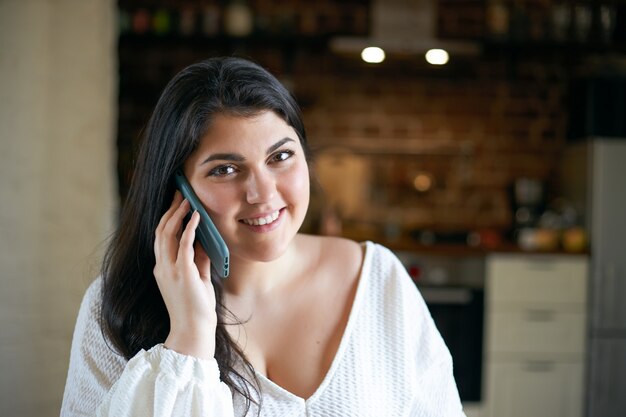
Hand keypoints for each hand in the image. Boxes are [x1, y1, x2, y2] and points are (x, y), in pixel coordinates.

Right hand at [153, 191, 216, 358]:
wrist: (193, 331)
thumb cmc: (196, 309)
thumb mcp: (198, 280)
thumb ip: (199, 260)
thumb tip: (205, 242)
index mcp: (163, 269)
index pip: (161, 237)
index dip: (168, 218)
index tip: (176, 203)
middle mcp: (162, 267)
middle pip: (161, 230)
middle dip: (170, 210)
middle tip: (179, 193)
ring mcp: (170, 270)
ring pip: (167, 233)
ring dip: (178, 214)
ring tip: (187, 199)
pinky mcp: (182, 273)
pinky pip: (184, 244)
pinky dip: (189, 228)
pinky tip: (196, 216)